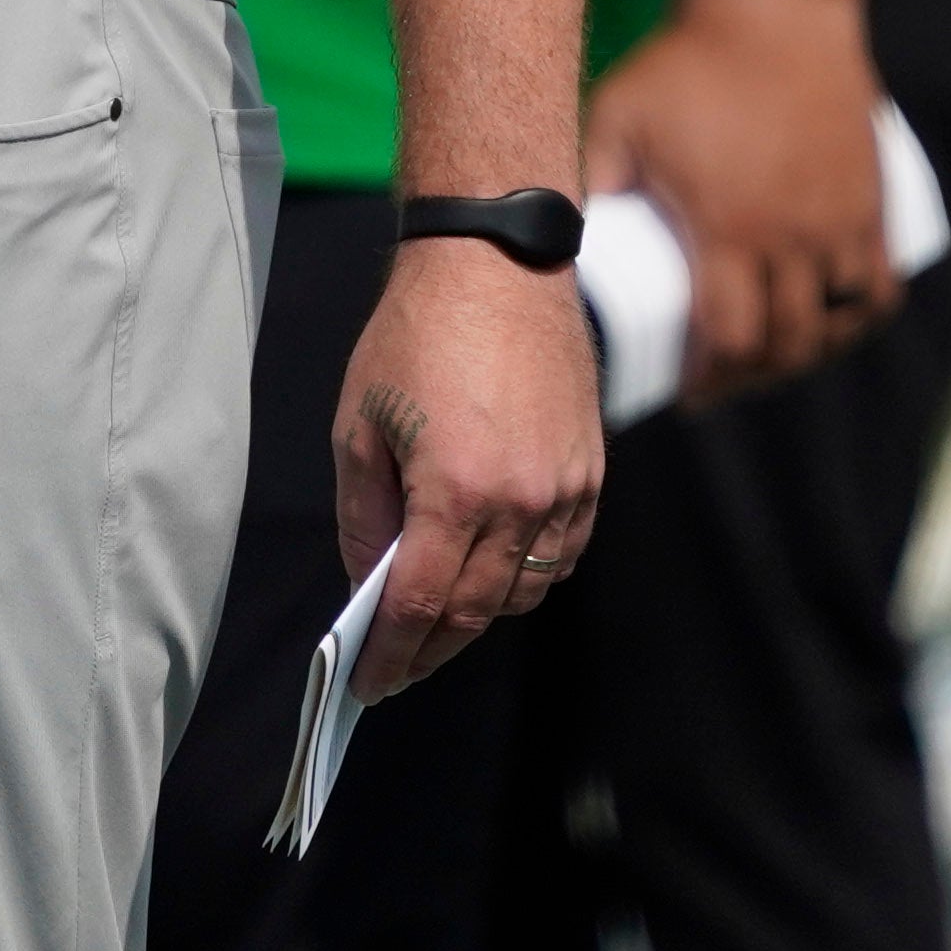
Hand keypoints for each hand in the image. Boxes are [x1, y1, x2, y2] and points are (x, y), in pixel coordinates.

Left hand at [332, 236, 604, 697]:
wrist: (498, 266)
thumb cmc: (417, 334)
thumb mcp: (360, 423)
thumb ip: (363, 516)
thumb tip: (368, 582)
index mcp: (455, 490)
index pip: (420, 605)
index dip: (391, 654)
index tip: (369, 684)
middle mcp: (520, 501)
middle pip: (473, 612)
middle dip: (429, 649)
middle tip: (397, 666)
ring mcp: (565, 491)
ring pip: (522, 594)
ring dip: (477, 617)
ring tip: (437, 620)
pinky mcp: (591, 474)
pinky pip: (560, 557)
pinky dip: (525, 579)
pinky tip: (492, 574)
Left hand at [584, 0, 896, 403]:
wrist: (774, 11)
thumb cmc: (686, 64)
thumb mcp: (618, 114)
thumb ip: (586, 179)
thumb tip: (546, 240)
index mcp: (731, 226)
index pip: (729, 340)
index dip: (707, 379)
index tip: (682, 388)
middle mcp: (795, 235)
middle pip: (783, 346)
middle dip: (747, 378)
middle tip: (714, 383)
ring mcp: (841, 222)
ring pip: (835, 326)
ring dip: (800, 355)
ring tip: (762, 358)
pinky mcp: (872, 204)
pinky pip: (878, 288)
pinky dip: (855, 319)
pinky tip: (825, 327)